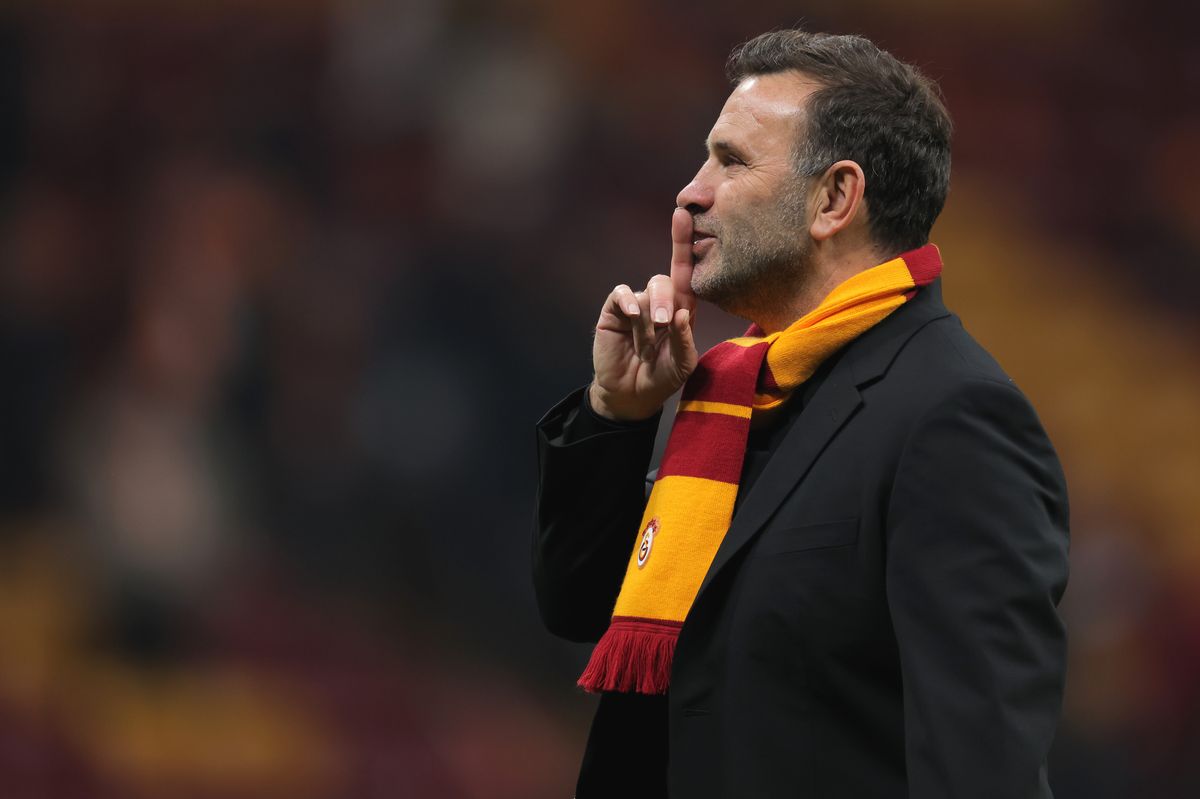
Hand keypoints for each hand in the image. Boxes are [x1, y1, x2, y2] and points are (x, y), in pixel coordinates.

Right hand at [590, 208, 698, 420]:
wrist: (630, 395)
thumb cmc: (662, 378)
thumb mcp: (682, 365)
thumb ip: (685, 339)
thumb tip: (682, 312)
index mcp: (682, 309)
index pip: (687, 272)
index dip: (685, 243)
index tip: (686, 215)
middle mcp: (660, 302)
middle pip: (667, 280)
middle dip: (666, 300)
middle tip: (664, 324)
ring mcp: (636, 306)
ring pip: (646, 292)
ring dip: (648, 318)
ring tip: (646, 345)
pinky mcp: (614, 312)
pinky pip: (622, 295)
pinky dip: (627, 304)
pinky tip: (629, 318)